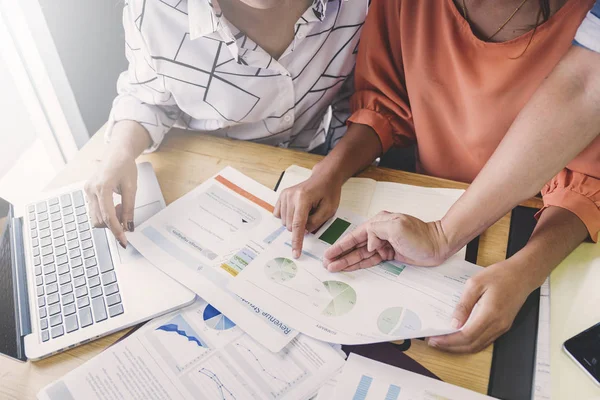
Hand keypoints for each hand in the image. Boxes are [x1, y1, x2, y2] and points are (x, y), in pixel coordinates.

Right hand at [84, 150, 137, 247]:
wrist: (117, 153)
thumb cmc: (125, 166)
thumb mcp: (132, 188)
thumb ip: (129, 209)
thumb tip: (128, 226)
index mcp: (102, 187)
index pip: (108, 217)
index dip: (117, 231)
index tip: (123, 241)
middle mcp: (91, 190)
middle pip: (100, 220)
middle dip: (114, 224)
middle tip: (126, 215)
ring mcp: (87, 191)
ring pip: (96, 217)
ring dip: (110, 219)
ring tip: (121, 207)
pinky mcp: (87, 192)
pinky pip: (95, 211)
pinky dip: (105, 213)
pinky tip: (115, 205)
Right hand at [274, 174, 341, 257]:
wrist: (324, 178)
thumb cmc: (329, 192)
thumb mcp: (329, 210)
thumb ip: (316, 223)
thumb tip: (304, 231)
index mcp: (303, 198)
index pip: (298, 225)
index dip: (296, 241)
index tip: (295, 253)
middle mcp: (290, 196)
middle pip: (290, 225)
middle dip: (301, 227)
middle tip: (313, 215)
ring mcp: (284, 195)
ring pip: (285, 222)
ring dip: (295, 222)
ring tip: (307, 210)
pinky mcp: (282, 195)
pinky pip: (280, 215)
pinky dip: (288, 217)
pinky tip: (297, 211)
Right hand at [323, 211, 450, 271]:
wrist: (439, 245)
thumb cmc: (420, 235)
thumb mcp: (396, 226)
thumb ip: (376, 231)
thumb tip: (368, 244)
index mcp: (378, 222)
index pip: (354, 235)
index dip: (340, 245)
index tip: (328, 253)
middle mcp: (379, 232)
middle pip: (354, 245)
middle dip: (339, 254)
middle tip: (326, 263)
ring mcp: (384, 244)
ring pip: (361, 254)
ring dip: (347, 261)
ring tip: (333, 268)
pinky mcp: (390, 254)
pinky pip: (370, 260)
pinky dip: (359, 264)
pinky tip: (349, 267)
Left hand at [427, 260, 533, 352]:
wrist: (523, 274)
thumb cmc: (501, 275)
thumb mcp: (476, 283)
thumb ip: (464, 304)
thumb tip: (454, 322)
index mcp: (490, 314)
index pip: (466, 336)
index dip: (448, 341)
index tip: (434, 339)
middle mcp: (497, 325)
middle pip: (471, 345)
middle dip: (450, 347)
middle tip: (434, 342)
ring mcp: (502, 327)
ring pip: (478, 346)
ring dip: (459, 347)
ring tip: (443, 342)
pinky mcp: (503, 326)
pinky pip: (484, 341)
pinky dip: (470, 343)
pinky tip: (459, 338)